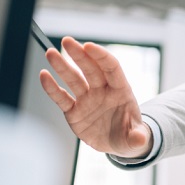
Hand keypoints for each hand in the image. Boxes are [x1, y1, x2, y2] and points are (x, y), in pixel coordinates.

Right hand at [39, 36, 151, 158]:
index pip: (111, 68)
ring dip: (62, 66)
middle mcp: (102, 91)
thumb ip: (137, 137)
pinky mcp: (74, 111)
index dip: (101, 56)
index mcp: (121, 91)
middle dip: (79, 54)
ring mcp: (87, 100)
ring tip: (51, 53)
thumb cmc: (129, 135)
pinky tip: (44, 75)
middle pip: (90, 69)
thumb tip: (140, 140)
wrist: (117, 144)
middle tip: (67, 41)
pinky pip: (62, 98)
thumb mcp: (136, 138)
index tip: (89, 46)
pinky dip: (52, 88)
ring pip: (74, 80)